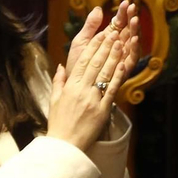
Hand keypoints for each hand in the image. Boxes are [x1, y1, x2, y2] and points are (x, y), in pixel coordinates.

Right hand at [46, 18, 131, 151]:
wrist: (65, 146)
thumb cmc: (59, 123)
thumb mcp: (54, 100)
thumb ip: (58, 81)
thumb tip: (61, 66)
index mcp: (70, 87)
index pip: (82, 61)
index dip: (93, 46)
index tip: (100, 34)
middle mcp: (81, 90)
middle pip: (95, 64)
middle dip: (105, 46)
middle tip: (114, 31)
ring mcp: (92, 100)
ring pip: (105, 73)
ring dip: (113, 56)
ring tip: (121, 42)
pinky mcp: (102, 110)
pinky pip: (112, 90)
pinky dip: (118, 76)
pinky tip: (124, 64)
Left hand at [64, 1, 140, 79]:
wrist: (74, 86)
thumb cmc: (77, 65)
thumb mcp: (81, 42)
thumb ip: (90, 26)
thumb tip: (98, 8)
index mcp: (108, 40)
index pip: (119, 23)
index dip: (123, 13)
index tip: (127, 3)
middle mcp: (118, 48)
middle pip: (128, 31)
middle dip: (131, 19)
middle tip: (133, 8)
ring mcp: (121, 59)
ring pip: (132, 43)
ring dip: (135, 31)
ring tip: (134, 21)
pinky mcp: (123, 71)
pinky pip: (132, 59)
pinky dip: (134, 49)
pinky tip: (134, 40)